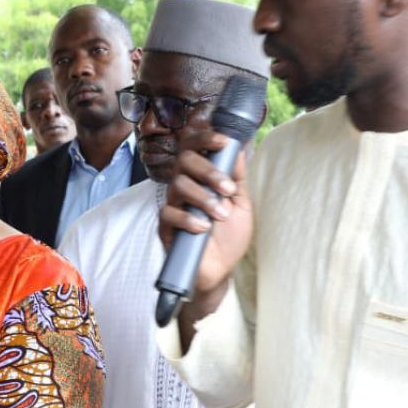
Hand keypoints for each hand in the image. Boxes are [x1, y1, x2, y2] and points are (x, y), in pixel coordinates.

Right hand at [159, 123, 254, 317]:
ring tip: (221, 214)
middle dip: (209, 171)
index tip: (224, 141)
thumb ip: (238, 177)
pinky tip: (204, 228)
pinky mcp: (165, 228)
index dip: (205, 138)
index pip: (193, 146)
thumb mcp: (242, 203)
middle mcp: (184, 186)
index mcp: (201, 176)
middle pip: (183, 161)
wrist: (222, 269)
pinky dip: (188, 218)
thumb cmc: (230, 234)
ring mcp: (173, 206)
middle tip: (227, 189)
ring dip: (204, 198)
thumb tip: (238, 148)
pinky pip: (168, 214)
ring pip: (178, 186)